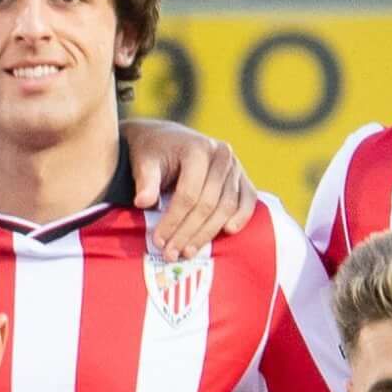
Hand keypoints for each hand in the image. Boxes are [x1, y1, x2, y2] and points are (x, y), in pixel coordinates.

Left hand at [123, 119, 253, 259]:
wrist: (167, 138)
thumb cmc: (153, 151)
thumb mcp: (144, 161)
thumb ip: (145, 180)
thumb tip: (143, 202)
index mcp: (197, 149)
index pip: (188, 193)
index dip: (173, 220)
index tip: (159, 241)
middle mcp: (221, 155)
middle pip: (208, 203)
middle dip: (189, 232)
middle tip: (172, 253)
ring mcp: (234, 165)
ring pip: (227, 205)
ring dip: (208, 232)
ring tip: (189, 251)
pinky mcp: (241, 176)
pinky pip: (248, 198)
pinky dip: (241, 216)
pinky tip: (228, 231)